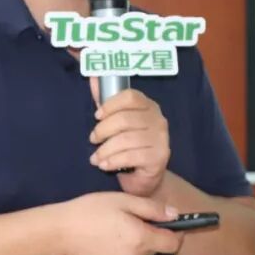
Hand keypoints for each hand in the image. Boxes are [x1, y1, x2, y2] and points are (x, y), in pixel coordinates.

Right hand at [58, 192, 183, 254]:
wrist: (61, 232)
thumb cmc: (91, 210)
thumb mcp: (123, 201)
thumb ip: (152, 209)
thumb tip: (175, 214)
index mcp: (140, 238)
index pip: (172, 244)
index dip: (175, 233)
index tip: (168, 224)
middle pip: (155, 248)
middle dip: (150, 235)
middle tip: (131, 219)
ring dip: (136, 243)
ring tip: (115, 229)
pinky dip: (123, 252)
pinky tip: (106, 241)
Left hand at [88, 78, 169, 197]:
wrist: (145, 178)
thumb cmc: (128, 146)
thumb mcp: (116, 122)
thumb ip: (106, 102)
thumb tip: (93, 76)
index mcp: (148, 106)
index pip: (131, 97)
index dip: (110, 105)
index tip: (96, 116)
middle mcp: (158, 120)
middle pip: (125, 118)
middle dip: (103, 130)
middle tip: (93, 140)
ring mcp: (161, 139)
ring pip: (127, 139)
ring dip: (105, 150)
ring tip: (95, 158)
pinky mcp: (159, 157)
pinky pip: (132, 156)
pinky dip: (113, 161)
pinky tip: (105, 165)